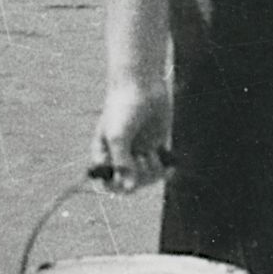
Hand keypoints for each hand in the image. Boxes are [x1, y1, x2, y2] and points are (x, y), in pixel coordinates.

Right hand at [89, 77, 172, 193]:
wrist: (142, 85)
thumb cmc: (124, 107)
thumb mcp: (118, 136)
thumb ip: (122, 162)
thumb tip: (129, 188)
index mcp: (104, 155)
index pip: (107, 183)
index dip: (116, 187)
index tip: (125, 180)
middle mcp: (121, 157)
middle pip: (129, 185)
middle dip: (138, 177)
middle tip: (142, 157)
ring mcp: (139, 152)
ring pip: (147, 179)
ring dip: (151, 172)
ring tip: (151, 154)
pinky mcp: (156, 146)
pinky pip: (160, 170)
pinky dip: (164, 170)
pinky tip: (168, 165)